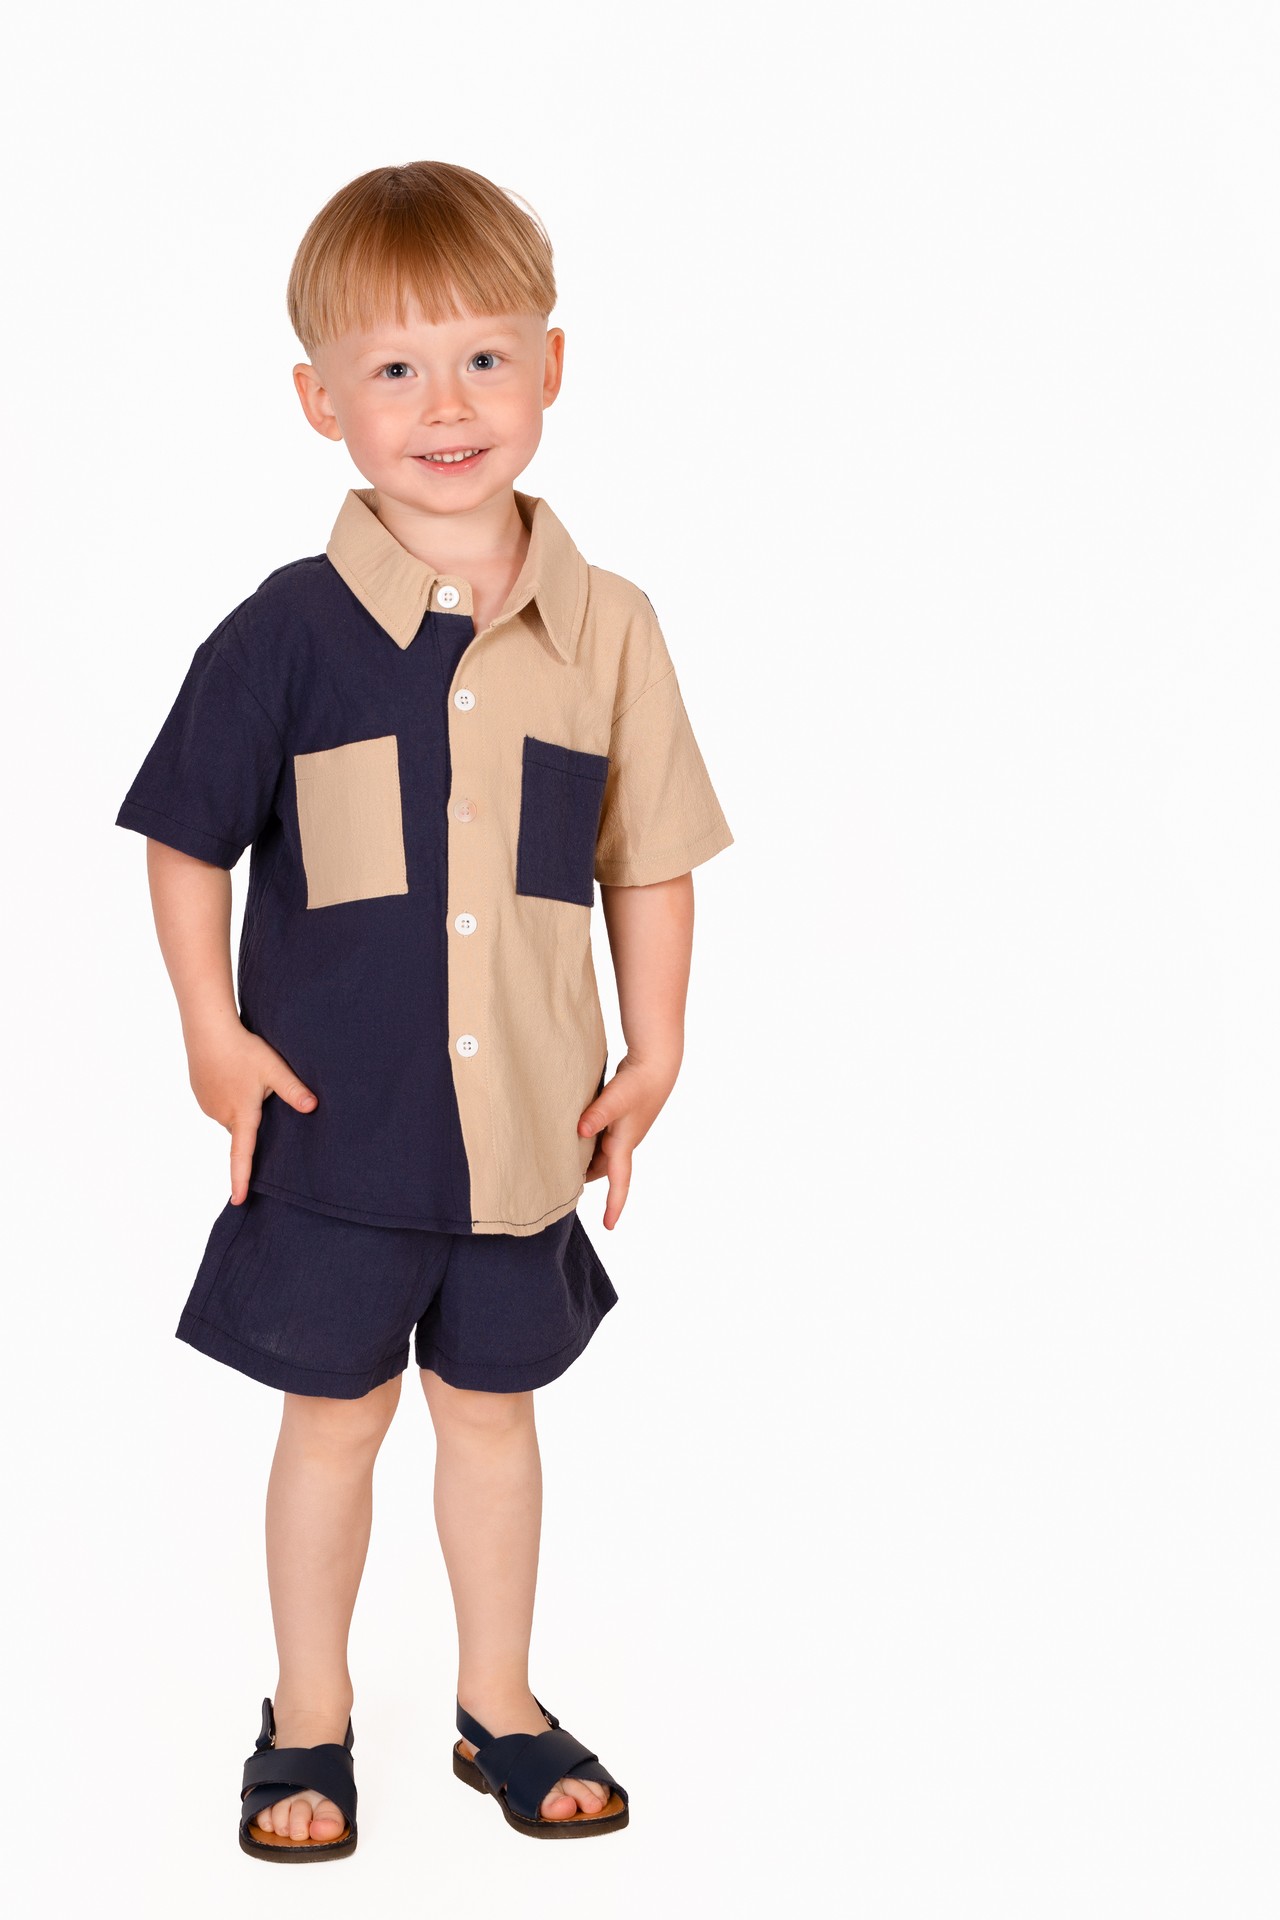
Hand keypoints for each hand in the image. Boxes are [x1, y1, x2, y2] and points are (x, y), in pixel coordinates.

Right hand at [185, 1013, 317, 1204]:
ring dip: (242, 1105)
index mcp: (241, 1115)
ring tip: (247, 1076)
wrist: (207, 1029)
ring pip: (232, 1114)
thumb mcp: (274, 1069)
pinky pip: (220, 1102)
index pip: (241, 1155)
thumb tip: (313, 1108)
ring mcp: (207, 1104)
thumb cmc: (242, 1049)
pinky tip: (234, 1072)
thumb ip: (293, 1090)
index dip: (241, 1179)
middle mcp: (221, 1115)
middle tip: (263, 1092)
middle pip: (243, 1129)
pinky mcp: (200, 1092)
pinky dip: (230, 1093)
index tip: (239, 1199)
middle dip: (254, 1120)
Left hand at [576, 1052, 679, 1229]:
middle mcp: (624, 1142)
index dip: (614, 1205)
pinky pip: (601, 1139)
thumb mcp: (615, 1099)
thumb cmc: (638, 1083)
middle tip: (563, 1192)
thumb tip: (581, 1131)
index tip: (608, 1225)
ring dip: (586, 1162)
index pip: (619, 1182)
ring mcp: (623, 1130)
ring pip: (601, 1154)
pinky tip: (573, 1138)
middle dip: (587, 1182)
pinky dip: (588, 1144)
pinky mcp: (619, 1117)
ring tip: (562, 1168)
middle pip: (604, 1171)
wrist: (656, 1064)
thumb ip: (597, 1114)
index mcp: (623, 1144)